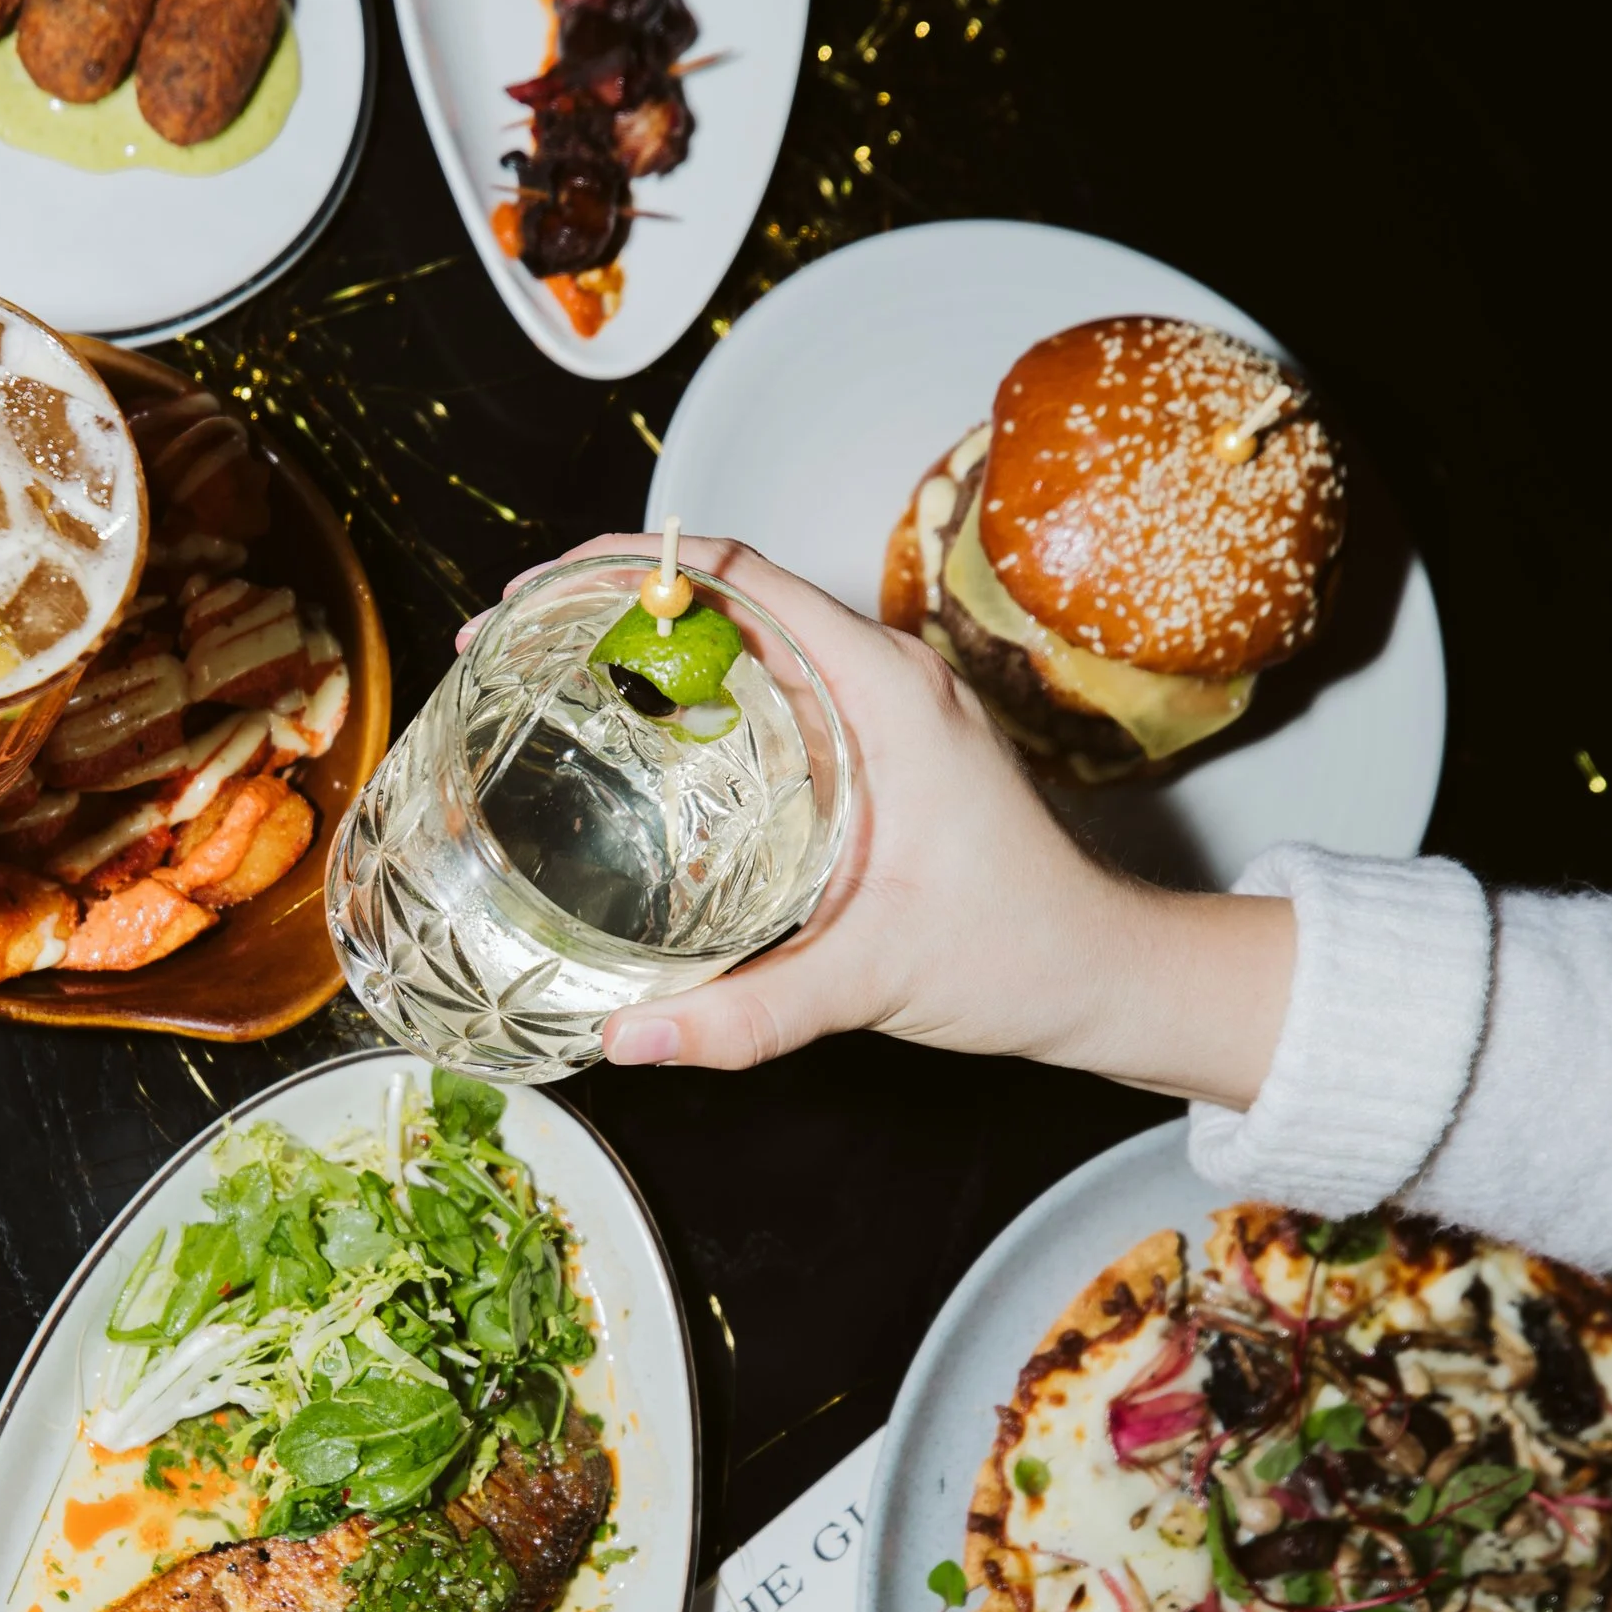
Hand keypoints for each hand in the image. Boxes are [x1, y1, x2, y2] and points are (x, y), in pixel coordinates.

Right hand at [502, 535, 1294, 1109]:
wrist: (1103, 971)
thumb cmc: (1020, 954)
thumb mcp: (874, 981)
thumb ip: (751, 1014)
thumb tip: (629, 1040)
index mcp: (884, 690)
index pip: (733, 575)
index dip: (620, 571)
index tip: (534, 597)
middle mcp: (881, 675)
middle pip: (721, 588)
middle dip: (605, 598)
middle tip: (508, 638)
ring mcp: (880, 703)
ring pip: (740, 632)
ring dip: (641, 639)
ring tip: (540, 672)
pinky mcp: (875, 741)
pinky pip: (764, 682)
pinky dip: (685, 687)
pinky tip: (625, 738)